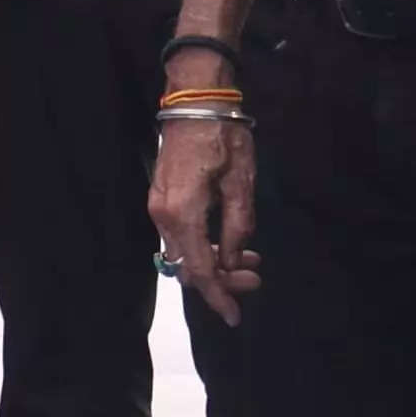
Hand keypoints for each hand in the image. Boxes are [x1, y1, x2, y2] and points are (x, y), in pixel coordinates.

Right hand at [149, 90, 257, 322]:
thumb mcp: (241, 183)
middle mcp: (163, 216)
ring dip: (215, 263)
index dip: (218, 296)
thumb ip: (237, 227)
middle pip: (189, 266)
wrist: (194, 99)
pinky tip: (229, 242)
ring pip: (185, 252)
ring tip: (249, 260)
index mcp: (184, 214)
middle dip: (222, 280)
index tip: (235, 316)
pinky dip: (205, 245)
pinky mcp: (162, 199)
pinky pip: (181, 236)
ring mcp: (159, 207)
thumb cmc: (222, 136)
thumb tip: (232, 261)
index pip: (200, 269)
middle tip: (256, 277)